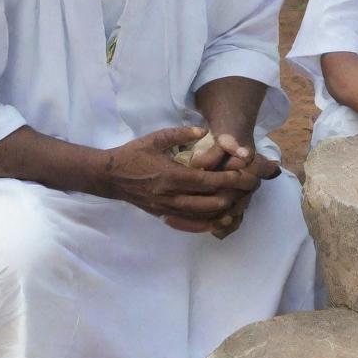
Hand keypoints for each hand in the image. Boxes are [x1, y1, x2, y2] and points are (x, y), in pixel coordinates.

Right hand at [103, 127, 268, 233]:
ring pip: (202, 217)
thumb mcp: (155, 138)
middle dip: (232, 196)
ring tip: (239, 201)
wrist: (109, 176)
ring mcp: (166, 210)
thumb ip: (180, 134)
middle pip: (210, 203)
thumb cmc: (134, 154)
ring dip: (223, 211)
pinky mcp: (163, 216)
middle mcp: (170, 197)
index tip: (245, 175)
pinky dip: (207, 224)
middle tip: (247, 189)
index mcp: (170, 176)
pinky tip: (219, 219)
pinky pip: (189, 226)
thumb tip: (204, 131)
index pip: (207, 182)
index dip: (229, 180)